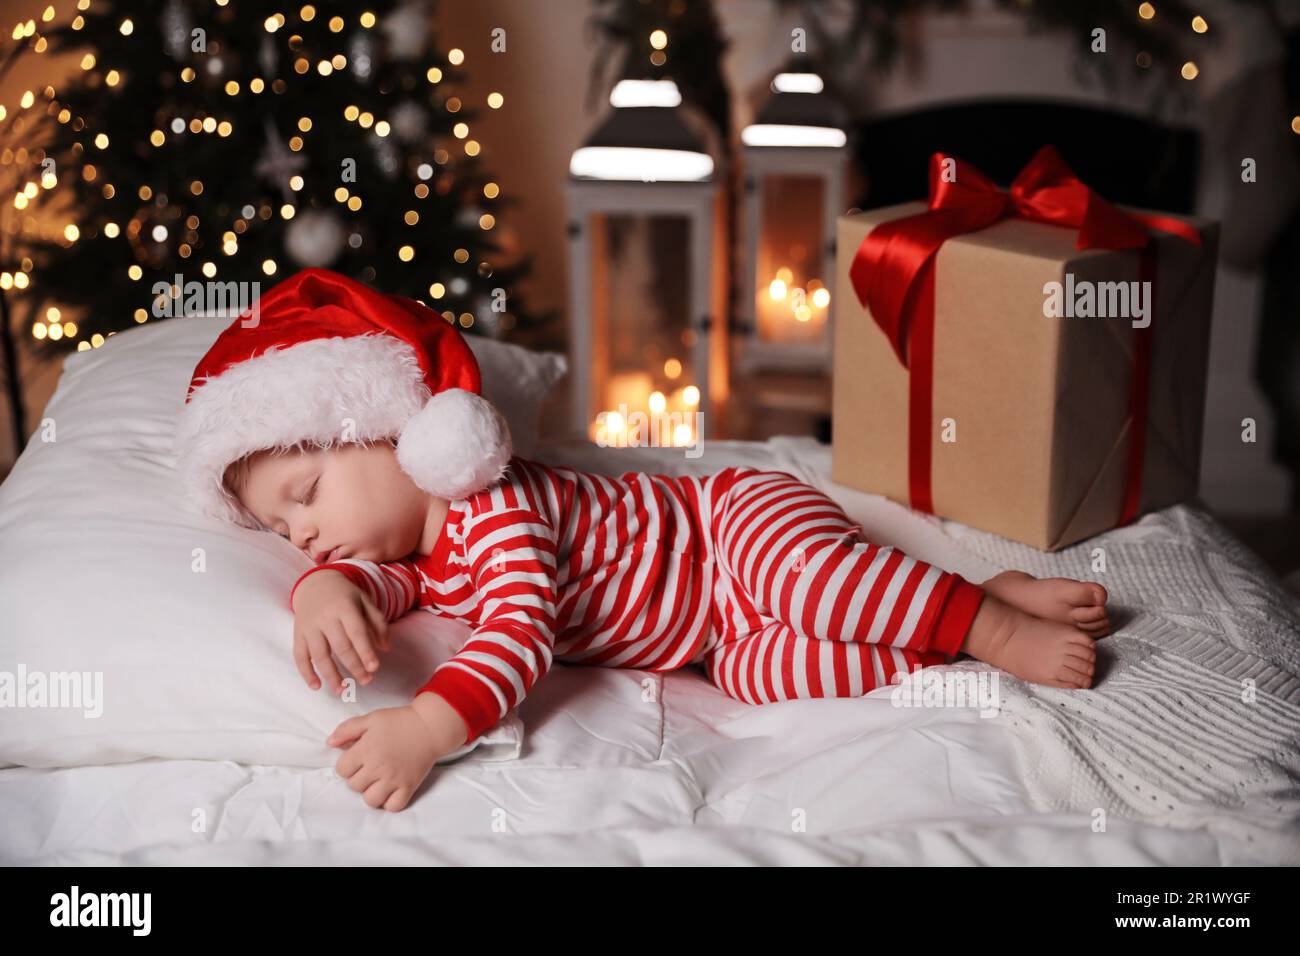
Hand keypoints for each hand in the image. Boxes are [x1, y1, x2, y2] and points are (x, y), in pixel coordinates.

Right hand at [292, 569, 390, 694]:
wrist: (315, 583)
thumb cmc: (345, 596)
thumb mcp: (365, 601)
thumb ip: (378, 623)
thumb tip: (386, 648)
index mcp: (345, 607)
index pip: (356, 632)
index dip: (365, 651)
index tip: (374, 668)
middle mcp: (325, 617)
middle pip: (340, 646)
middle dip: (354, 667)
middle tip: (366, 681)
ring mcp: (309, 626)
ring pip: (319, 655)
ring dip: (331, 675)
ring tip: (342, 690)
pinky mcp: (298, 634)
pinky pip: (299, 656)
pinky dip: (306, 672)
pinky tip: (316, 686)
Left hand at [327, 696, 467, 811]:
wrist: (430, 726)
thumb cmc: (399, 721)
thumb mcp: (371, 718)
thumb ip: (347, 729)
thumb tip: (329, 743)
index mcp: (366, 749)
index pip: (341, 770)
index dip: (346, 764)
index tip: (357, 759)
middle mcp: (378, 767)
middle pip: (354, 786)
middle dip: (358, 777)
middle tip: (369, 767)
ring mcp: (394, 779)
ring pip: (371, 800)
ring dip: (371, 792)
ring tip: (378, 781)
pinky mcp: (409, 786)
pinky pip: (393, 806)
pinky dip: (390, 802)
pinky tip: (391, 790)